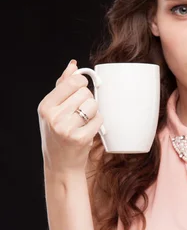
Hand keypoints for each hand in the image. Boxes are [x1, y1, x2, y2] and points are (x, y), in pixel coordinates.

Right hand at [37, 59, 103, 174]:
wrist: (61, 164)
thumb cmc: (58, 134)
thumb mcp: (54, 109)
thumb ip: (63, 86)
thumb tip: (73, 65)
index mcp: (46, 106)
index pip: (72, 81)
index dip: (82, 84)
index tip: (81, 90)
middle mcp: (54, 116)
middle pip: (85, 93)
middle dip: (87, 100)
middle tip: (80, 113)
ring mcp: (66, 128)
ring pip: (93, 105)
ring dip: (93, 112)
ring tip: (84, 122)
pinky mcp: (80, 138)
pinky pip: (99, 119)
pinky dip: (97, 123)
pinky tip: (88, 130)